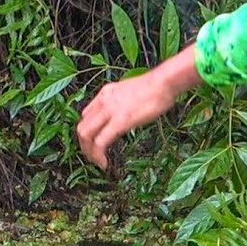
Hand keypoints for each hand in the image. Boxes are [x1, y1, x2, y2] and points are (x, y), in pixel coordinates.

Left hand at [77, 44, 202, 169]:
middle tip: (92, 157)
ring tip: (96, 162)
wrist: (164, 82)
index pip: (86, 115)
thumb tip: (129, 111)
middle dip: (84, 145)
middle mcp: (103, 101)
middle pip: (82, 126)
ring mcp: (109, 111)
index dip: (88, 131)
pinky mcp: (119, 122)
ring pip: (86, 135)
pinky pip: (100, 142)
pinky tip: (104, 164)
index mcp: (106, 93)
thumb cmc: (157, 86)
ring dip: (88, 152)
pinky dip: (98, 155)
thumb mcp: (133, 91)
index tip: (94, 142)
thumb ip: (125, 101)